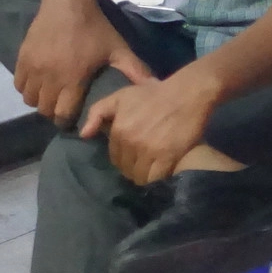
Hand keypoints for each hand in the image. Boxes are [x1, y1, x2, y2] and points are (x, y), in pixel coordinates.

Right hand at [14, 0, 156, 127]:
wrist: (66, 0)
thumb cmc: (94, 27)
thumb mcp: (117, 48)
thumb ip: (135, 71)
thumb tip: (155, 88)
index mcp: (73, 79)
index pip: (63, 115)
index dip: (68, 120)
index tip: (73, 117)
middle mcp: (50, 77)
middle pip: (45, 110)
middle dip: (54, 112)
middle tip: (62, 106)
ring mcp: (33, 67)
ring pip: (29, 99)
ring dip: (39, 101)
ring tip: (50, 95)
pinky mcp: (22, 58)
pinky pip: (18, 85)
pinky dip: (27, 88)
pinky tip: (39, 82)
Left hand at [81, 68, 219, 184]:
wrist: (187, 93)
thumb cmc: (153, 94)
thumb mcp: (121, 97)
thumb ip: (98, 112)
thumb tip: (84, 134)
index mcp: (119, 130)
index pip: (115, 157)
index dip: (122, 158)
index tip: (131, 156)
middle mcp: (132, 143)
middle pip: (126, 169)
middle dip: (132, 168)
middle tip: (142, 163)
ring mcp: (150, 152)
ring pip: (140, 177)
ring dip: (144, 176)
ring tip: (151, 169)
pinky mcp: (168, 158)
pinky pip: (156, 178)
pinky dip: (157, 179)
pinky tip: (161, 172)